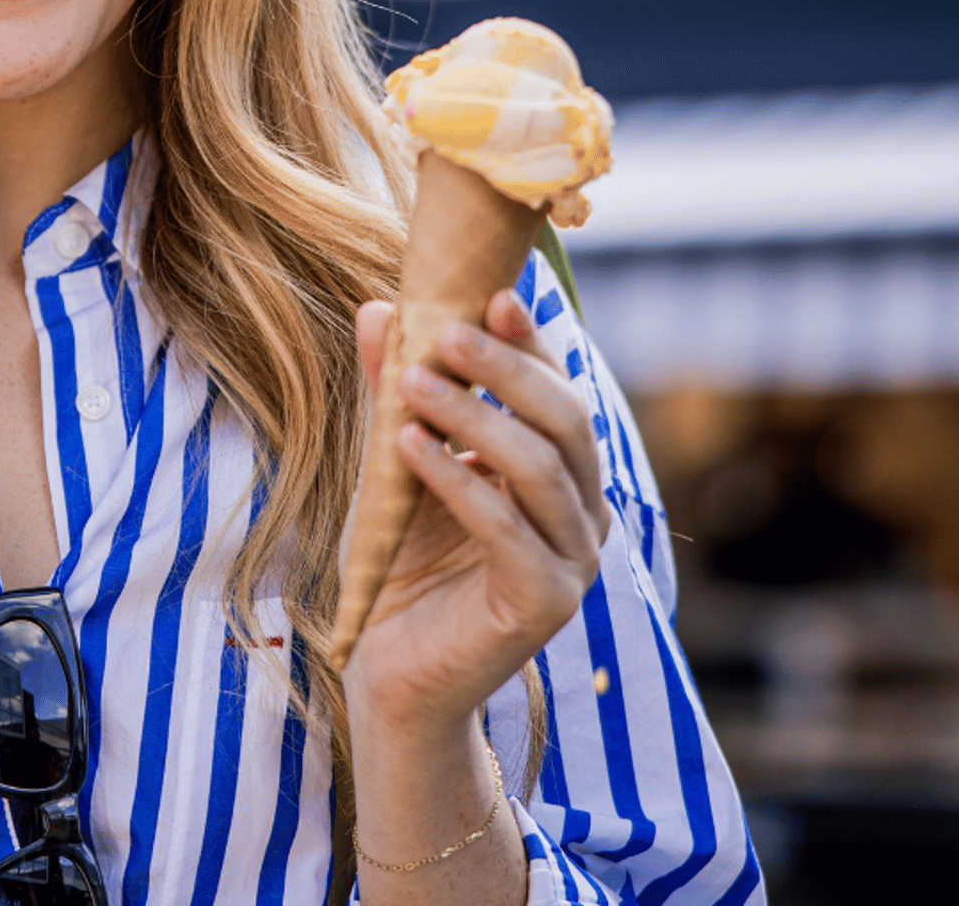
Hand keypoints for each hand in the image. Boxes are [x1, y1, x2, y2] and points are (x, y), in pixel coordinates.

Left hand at [339, 288, 608, 738]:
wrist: (388, 664)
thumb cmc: (401, 558)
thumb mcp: (392, 460)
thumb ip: (393, 391)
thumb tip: (377, 308)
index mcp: (559, 474)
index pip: (558, 392)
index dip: (531, 343)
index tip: (492, 295)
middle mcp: (581, 513)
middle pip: (565, 421)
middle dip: (506, 370)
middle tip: (445, 334)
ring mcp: (573, 561)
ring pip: (540, 469)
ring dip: (474, 417)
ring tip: (411, 385)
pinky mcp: (547, 604)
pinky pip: (509, 529)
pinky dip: (458, 480)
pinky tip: (410, 448)